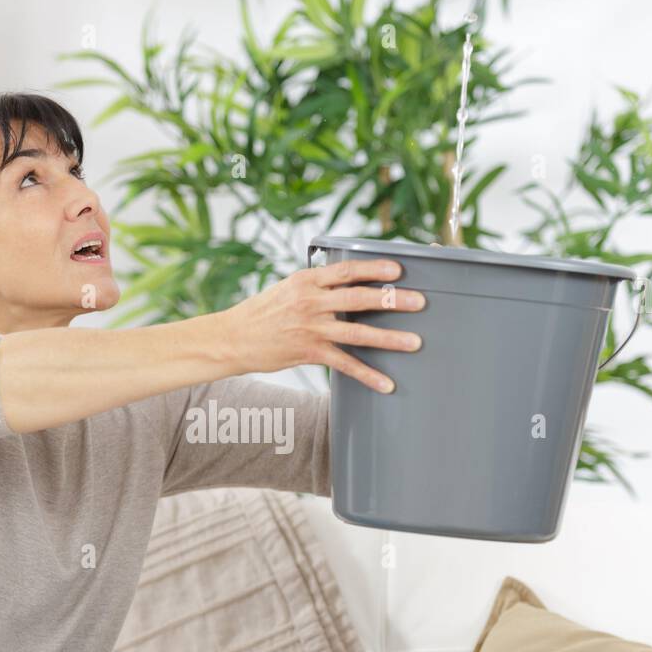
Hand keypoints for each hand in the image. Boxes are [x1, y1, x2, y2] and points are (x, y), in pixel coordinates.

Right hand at [216, 259, 425, 392]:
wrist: (231, 338)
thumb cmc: (260, 313)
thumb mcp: (286, 288)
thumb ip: (316, 285)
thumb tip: (346, 282)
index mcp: (306, 280)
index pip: (347, 270)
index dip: (375, 268)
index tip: (399, 269)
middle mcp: (310, 301)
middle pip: (359, 297)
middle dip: (393, 299)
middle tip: (420, 302)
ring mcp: (310, 328)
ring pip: (357, 332)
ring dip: (389, 338)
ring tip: (414, 342)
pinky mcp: (308, 352)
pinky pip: (344, 364)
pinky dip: (367, 374)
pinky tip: (385, 383)